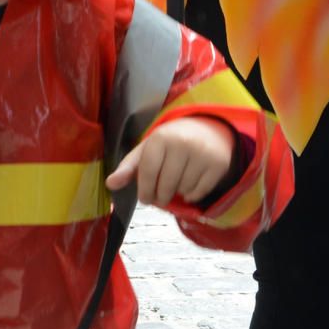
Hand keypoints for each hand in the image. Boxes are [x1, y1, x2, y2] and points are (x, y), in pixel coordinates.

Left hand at [105, 116, 235, 206]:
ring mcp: (203, 154)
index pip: (148, 172)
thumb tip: (110, 184)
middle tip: (159, 197)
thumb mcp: (147, 149)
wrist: (207, 129)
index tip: (145, 199)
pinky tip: (189, 184)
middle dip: (160, 196)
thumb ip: (128, 167)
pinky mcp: (218, 164)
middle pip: (166, 185)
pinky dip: (192, 194)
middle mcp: (182, 143)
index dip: (145, 190)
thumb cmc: (170, 142)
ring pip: (183, 190)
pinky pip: (200, 192)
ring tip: (175, 183)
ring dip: (177, 193)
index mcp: (160, 138)